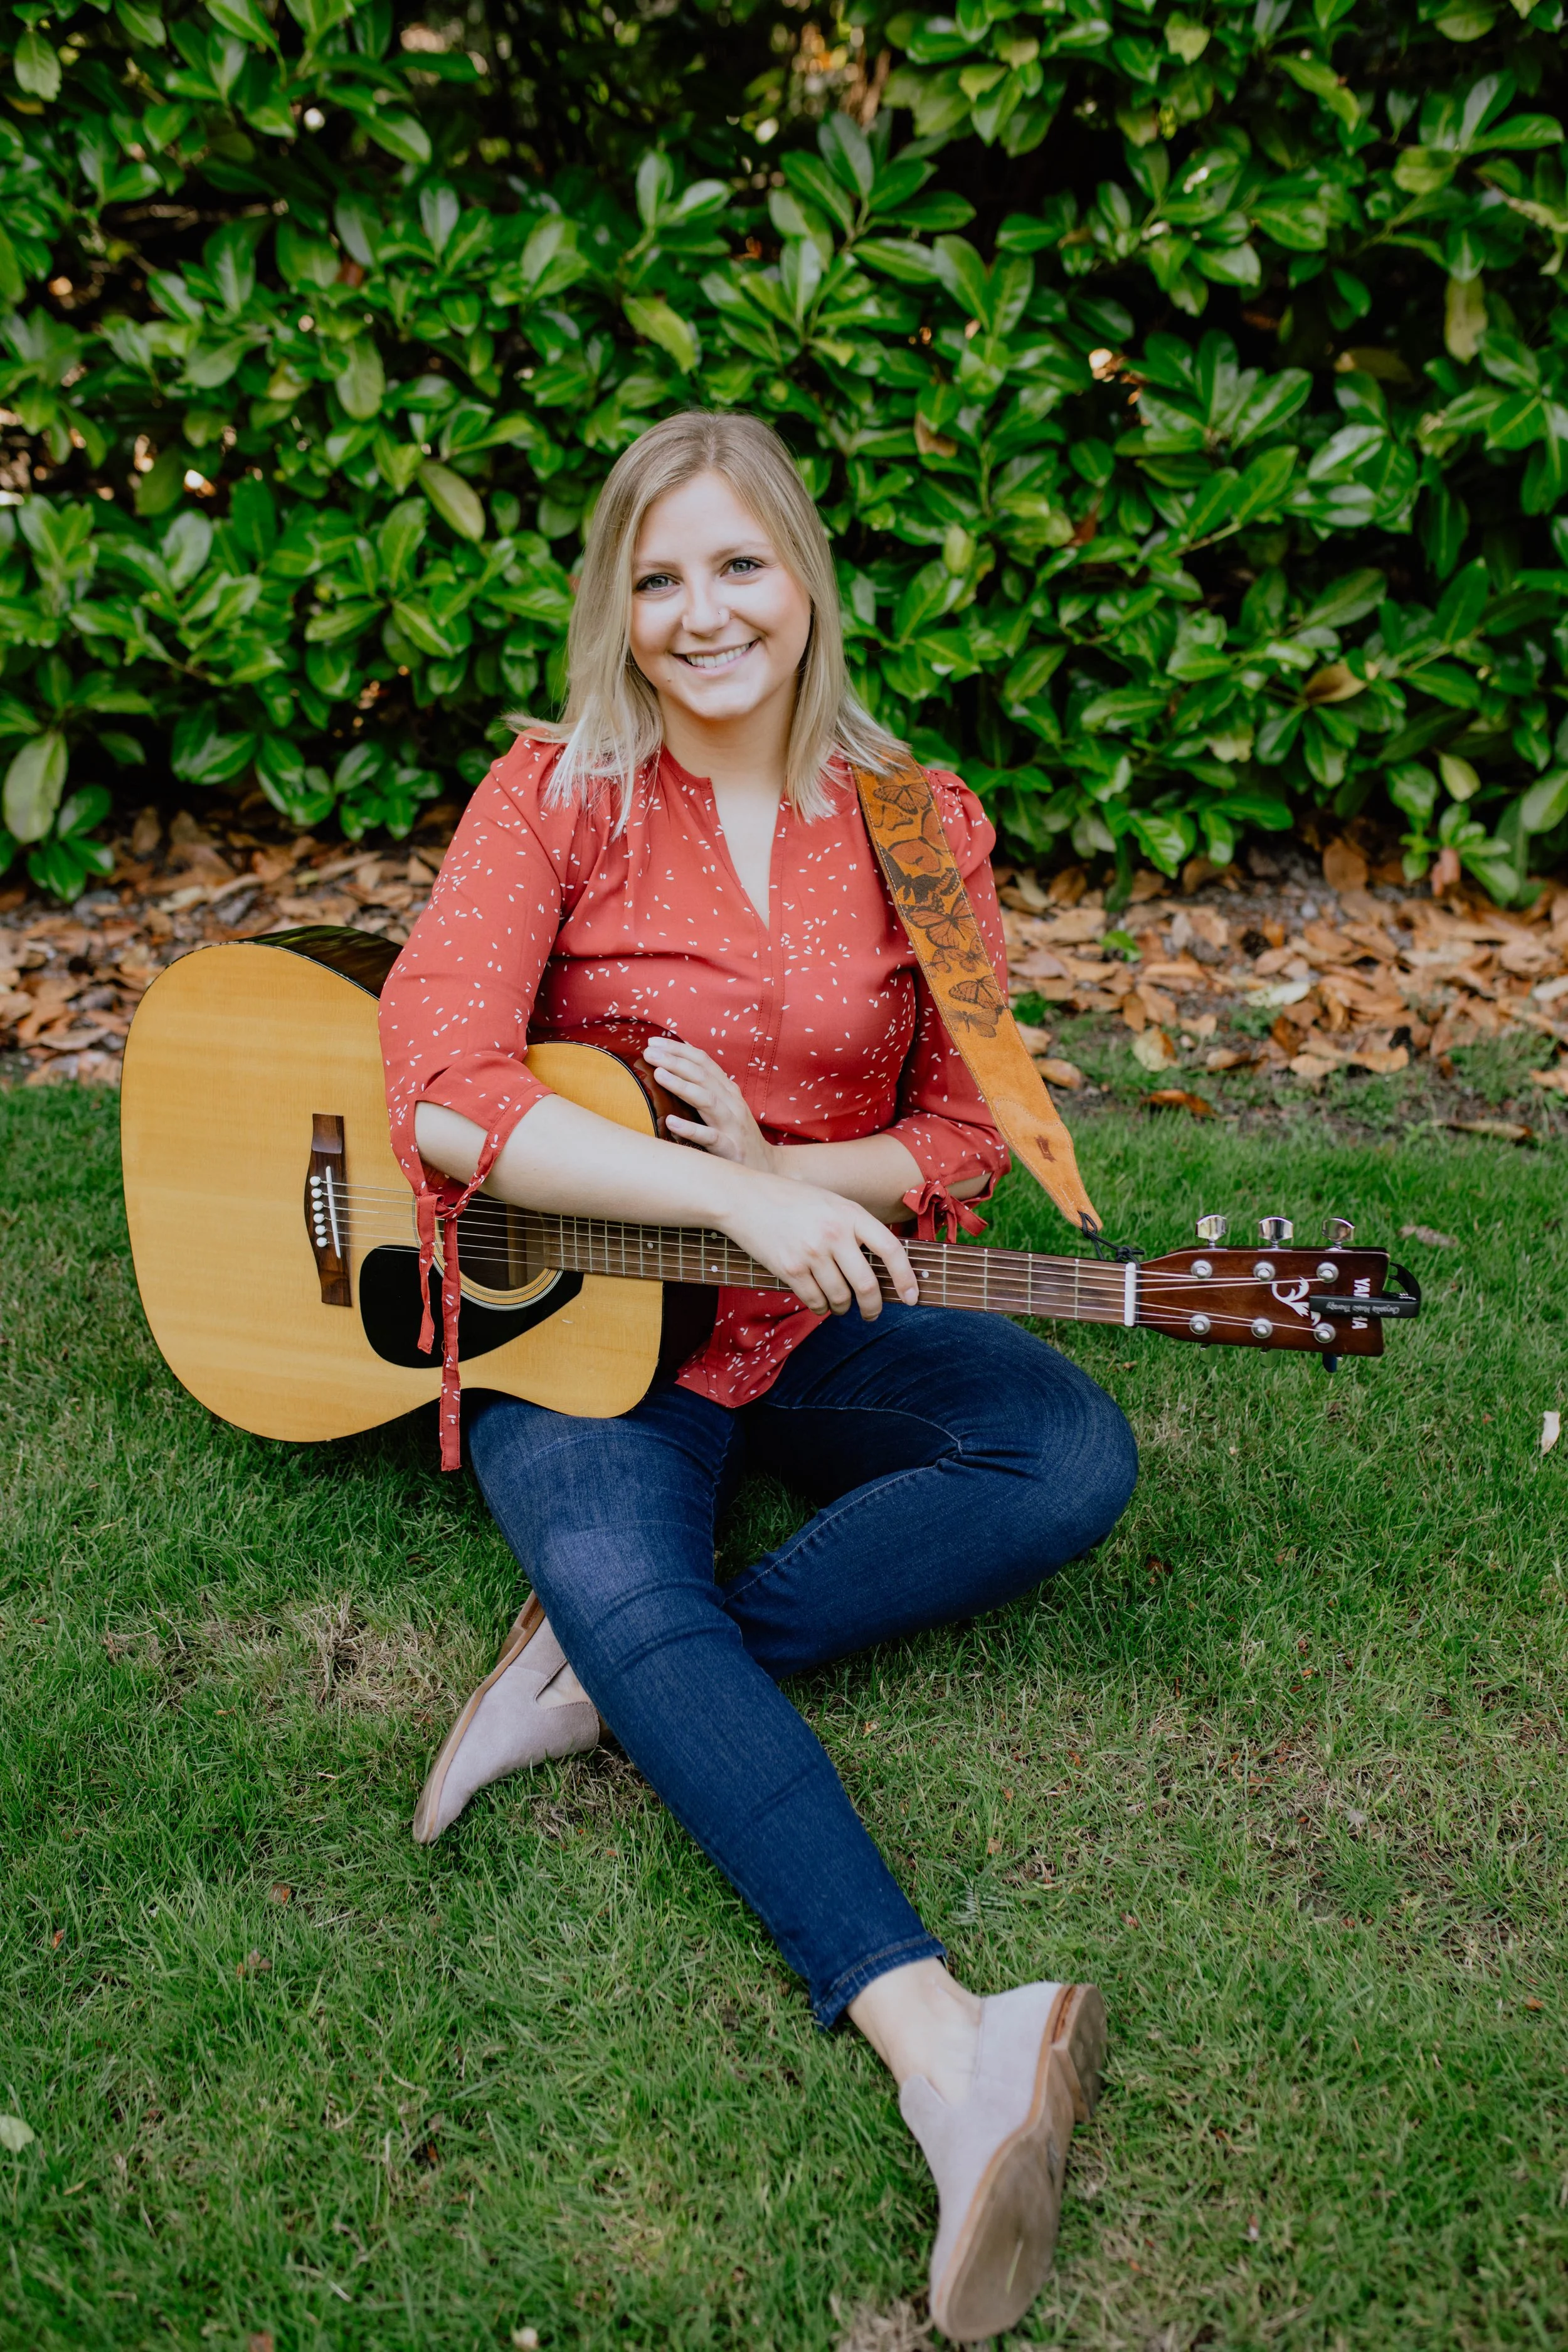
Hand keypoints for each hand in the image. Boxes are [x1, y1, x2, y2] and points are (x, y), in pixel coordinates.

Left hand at [644, 1036, 777, 1175]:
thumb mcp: (723, 1108)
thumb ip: (703, 1091)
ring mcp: (732, 1125)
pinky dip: (690, 1128)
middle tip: (649, 1052)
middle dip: (675, 1061)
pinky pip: (710, 1137)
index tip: (654, 1041)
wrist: (765, 1167)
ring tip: (658, 1074)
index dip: (679, 1049)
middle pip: (702, 1075)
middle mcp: (731, 1103)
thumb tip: (670, 1074)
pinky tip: (670, 1122)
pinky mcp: (731, 1148)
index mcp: (727, 1091)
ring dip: (682, 1085)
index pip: (704, 1062)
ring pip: (707, 1099)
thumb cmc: (735, 1136)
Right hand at [710, 1161, 918, 1319]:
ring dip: (843, 1309)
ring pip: (840, 1298)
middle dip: (874, 1307)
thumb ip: (854, 1227)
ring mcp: (811, 1252)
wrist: (742, 1198)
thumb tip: (880, 1265)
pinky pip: (815, 1301)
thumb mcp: (830, 1202)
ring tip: (841, 1307)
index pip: (891, 1250)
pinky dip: (821, 1308)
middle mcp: (833, 1233)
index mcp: (850, 1213)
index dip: (905, 1278)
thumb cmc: (789, 1200)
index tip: (912, 1298)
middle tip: (873, 1314)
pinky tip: (820, 1303)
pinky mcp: (789, 1269)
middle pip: (867, 1284)